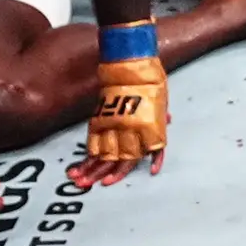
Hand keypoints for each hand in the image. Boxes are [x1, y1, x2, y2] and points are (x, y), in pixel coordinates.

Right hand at [75, 45, 167, 183]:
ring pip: (102, 152)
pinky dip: (86, 153)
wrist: (129, 61)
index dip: (154, 160)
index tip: (153, 172)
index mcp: (150, 124)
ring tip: (81, 182)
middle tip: (104, 184)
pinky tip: (78, 165)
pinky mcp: (99, 117)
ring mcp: (113, 123)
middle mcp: (131, 127)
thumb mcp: (159, 96)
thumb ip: (159, 114)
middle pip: (123, 156)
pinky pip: (91, 140)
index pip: (152, 148)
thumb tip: (167, 119)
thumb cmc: (148, 77)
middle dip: (113, 172)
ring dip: (92, 169)